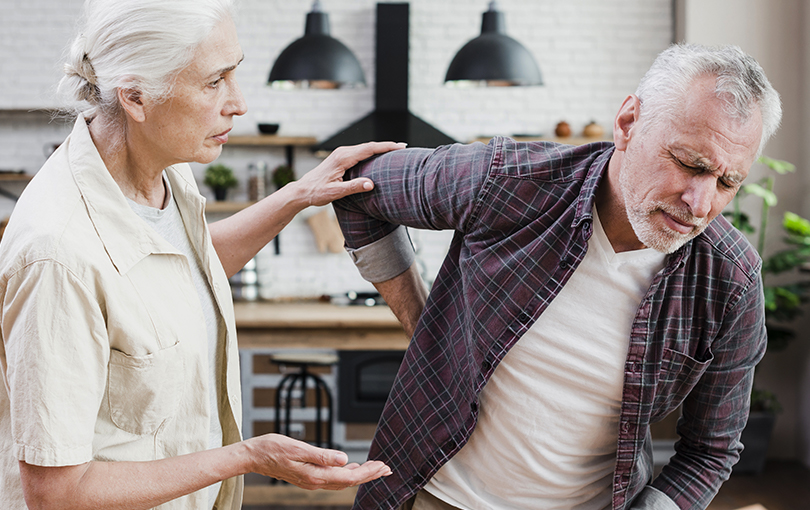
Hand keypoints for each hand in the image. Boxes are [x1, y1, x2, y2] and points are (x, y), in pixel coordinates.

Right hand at [244, 434, 391, 489]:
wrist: (253, 456)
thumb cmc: (273, 448)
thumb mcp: (299, 448)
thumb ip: (322, 455)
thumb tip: (344, 459)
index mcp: (316, 475)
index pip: (349, 476)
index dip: (368, 472)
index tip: (382, 467)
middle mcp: (315, 481)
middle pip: (348, 481)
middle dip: (369, 475)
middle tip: (386, 468)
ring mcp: (311, 480)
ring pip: (341, 480)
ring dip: (359, 474)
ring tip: (373, 468)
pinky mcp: (307, 476)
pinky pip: (332, 478)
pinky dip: (345, 473)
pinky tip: (350, 467)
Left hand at [294, 141, 406, 206]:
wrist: (302, 190)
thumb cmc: (317, 192)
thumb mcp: (335, 193)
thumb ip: (353, 187)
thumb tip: (371, 184)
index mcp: (343, 158)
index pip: (369, 149)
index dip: (386, 147)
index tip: (400, 146)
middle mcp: (342, 152)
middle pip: (369, 146)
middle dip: (386, 146)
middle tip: (403, 147)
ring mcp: (341, 154)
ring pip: (365, 148)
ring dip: (380, 148)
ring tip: (395, 151)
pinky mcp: (340, 157)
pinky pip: (360, 152)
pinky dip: (372, 152)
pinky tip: (379, 157)